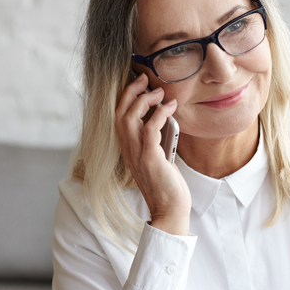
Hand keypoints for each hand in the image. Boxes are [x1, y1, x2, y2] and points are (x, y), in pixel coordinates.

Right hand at [115, 72, 191, 235]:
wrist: (169, 209)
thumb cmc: (167, 185)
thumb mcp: (158, 158)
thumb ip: (157, 140)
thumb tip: (165, 119)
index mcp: (128, 148)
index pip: (119, 117)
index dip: (126, 97)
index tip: (139, 84)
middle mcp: (128, 149)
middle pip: (120, 112)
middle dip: (131, 91)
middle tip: (145, 79)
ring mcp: (137, 153)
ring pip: (130, 117)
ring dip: (144, 100)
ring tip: (159, 92)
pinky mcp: (150, 157)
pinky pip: (150, 129)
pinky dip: (159, 114)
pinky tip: (170, 108)